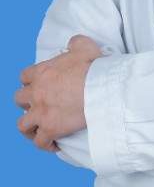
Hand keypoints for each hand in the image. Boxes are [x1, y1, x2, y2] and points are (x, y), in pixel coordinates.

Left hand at [14, 35, 101, 151]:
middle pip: (19, 99)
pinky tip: (54, 144)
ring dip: (29, 127)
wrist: (100, 87)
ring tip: (39, 129)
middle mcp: (37, 93)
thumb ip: (75, 42)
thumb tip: (71, 43)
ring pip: (22, 124)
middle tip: (39, 105)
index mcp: (42, 72)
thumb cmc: (92, 67)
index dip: (30, 81)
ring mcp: (41, 112)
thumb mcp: (84, 46)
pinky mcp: (50, 129)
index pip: (24, 76)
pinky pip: (40, 142)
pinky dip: (45, 144)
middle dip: (26, 102)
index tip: (38, 85)